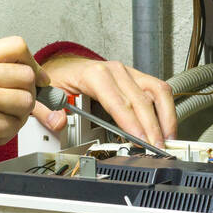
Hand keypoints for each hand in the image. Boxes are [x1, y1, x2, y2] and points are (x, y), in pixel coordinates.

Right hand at [0, 36, 47, 177]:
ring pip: (26, 101)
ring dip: (18, 116)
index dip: (33, 63)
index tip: (38, 76)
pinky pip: (16, 125)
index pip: (16, 46)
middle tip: (15, 105)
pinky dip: (6, 133)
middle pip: (26, 75)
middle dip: (27, 94)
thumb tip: (20, 69)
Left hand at [34, 55, 176, 148]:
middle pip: (141, 99)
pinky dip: (165, 109)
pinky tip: (166, 127)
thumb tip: (58, 122)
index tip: (140, 138)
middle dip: (152, 126)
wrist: (63, 65)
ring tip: (167, 139)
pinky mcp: (136, 78)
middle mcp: (115, 71)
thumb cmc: (59, 79)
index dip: (132, 121)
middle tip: (156, 147)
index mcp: (94, 74)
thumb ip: (47, 111)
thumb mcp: (46, 94)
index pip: (118, 100)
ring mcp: (128, 73)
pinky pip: (158, 90)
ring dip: (165, 116)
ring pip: (156, 91)